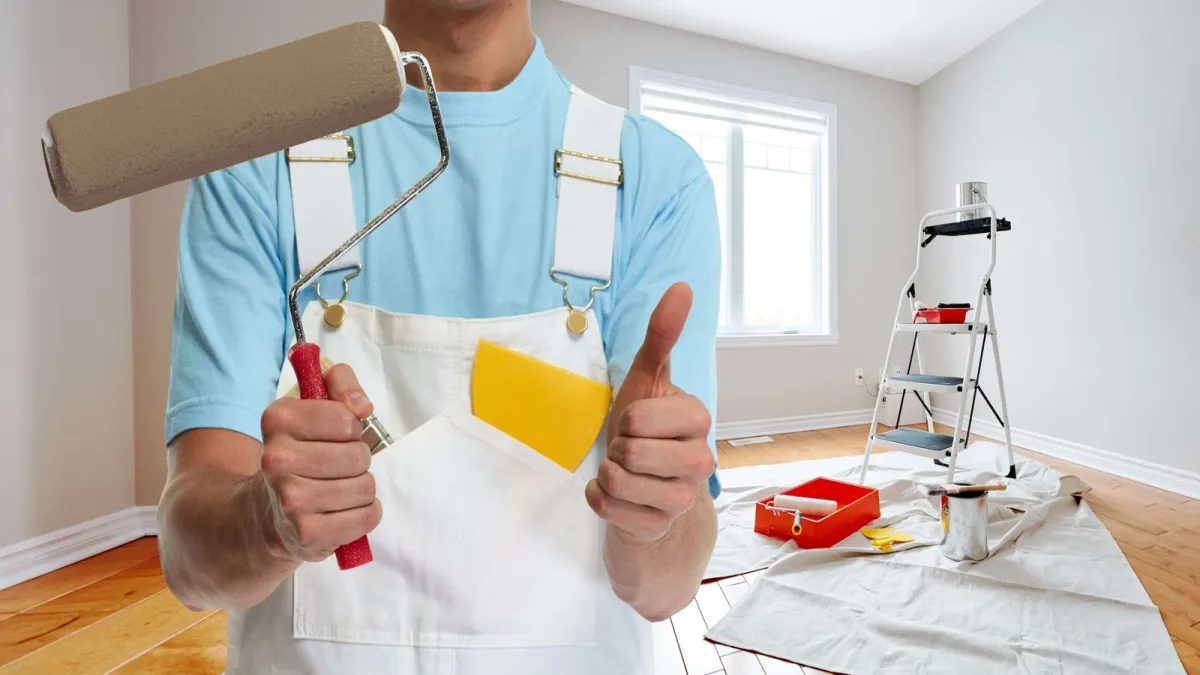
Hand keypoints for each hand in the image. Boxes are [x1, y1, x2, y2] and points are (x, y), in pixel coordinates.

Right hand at [259, 364, 381, 561]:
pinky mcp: (307, 532)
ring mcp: (290, 499)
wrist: (268, 511)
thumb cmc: (302, 450)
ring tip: (339, 489)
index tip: (334, 436)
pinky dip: (365, 514)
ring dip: (362, 488)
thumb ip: (341, 382)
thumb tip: (362, 406)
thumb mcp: (316, 403)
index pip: (347, 419)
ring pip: (365, 487)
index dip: (351, 428)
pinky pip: (367, 516)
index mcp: (278, 420)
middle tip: (337, 467)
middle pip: (358, 456)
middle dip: (358, 460)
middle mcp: (277, 459)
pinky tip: (342, 511)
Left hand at [586, 282, 714, 542]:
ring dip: (608, 474)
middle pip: (630, 452)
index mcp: (699, 419)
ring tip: (626, 471)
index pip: (638, 417)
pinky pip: (609, 508)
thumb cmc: (644, 429)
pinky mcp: (660, 526)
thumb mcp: (647, 379)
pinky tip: (618, 496)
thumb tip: (682, 286)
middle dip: (616, 449)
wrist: (646, 488)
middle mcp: (701, 461)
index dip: (626, 420)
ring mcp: (683, 499)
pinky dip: (600, 500)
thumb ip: (663, 335)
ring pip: (618, 481)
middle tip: (629, 449)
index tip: (637, 424)